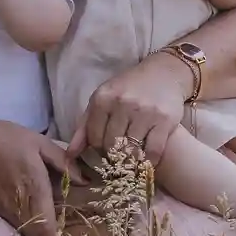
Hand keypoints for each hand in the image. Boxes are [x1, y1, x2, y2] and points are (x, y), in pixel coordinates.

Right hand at [0, 116, 80, 235]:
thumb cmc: (5, 139)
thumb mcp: (38, 142)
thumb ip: (62, 162)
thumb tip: (84, 180)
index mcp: (35, 186)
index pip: (47, 226)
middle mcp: (21, 203)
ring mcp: (6, 209)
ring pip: (27, 233)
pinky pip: (17, 225)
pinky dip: (28, 229)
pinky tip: (37, 224)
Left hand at [69, 50, 190, 165]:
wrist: (163, 73)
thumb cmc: (128, 88)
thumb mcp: (102, 100)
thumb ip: (84, 127)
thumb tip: (70, 154)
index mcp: (103, 99)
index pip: (94, 138)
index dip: (98, 148)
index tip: (105, 149)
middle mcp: (123, 104)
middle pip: (112, 145)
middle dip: (114, 155)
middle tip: (119, 156)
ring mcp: (145, 113)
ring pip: (131, 151)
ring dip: (130, 160)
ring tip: (131, 159)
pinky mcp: (165, 121)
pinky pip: (153, 151)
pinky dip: (148, 162)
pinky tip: (146, 161)